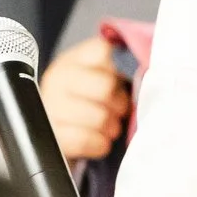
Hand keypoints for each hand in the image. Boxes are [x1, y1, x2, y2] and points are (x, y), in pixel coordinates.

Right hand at [39, 37, 131, 161]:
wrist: (59, 131)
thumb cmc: (87, 101)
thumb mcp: (96, 76)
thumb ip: (116, 67)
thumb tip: (144, 66)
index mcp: (72, 59)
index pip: (103, 51)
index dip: (119, 68)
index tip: (119, 80)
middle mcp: (57, 79)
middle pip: (106, 87)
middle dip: (119, 102)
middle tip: (118, 109)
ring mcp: (52, 107)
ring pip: (100, 117)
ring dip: (112, 126)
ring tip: (108, 126)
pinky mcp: (54, 136)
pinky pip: (87, 141)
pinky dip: (100, 144)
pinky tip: (98, 140)